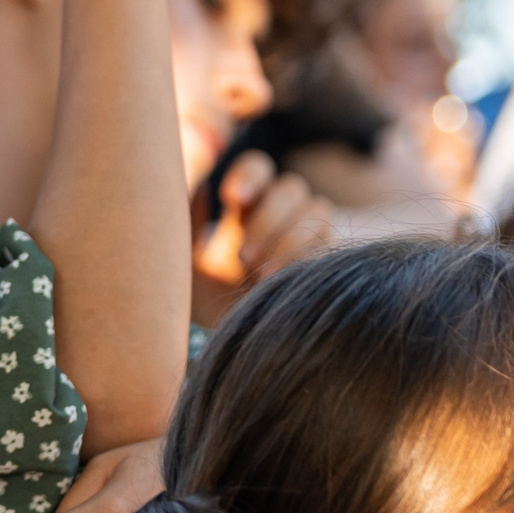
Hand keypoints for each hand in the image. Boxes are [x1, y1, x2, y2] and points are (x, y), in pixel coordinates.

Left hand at [192, 153, 333, 324]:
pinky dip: (303, 258)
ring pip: (317, 210)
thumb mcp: (186, 260)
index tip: (230, 199)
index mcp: (247, 207)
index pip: (258, 167)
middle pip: (291, 187)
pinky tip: (277, 280)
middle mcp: (281, 216)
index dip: (250, 174)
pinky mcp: (326, 262)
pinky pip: (328, 244)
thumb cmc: (203, 303)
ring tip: (257, 274)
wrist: (230, 344)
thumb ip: (188, 222)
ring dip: (288, 239)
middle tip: (240, 256)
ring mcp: (308, 237)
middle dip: (267, 217)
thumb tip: (194, 184)